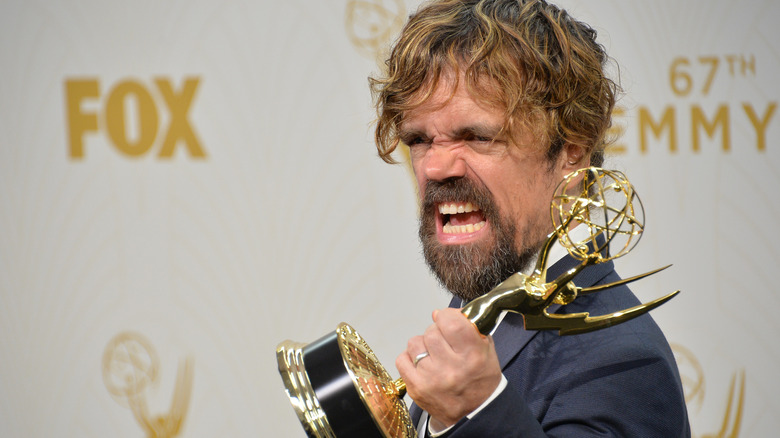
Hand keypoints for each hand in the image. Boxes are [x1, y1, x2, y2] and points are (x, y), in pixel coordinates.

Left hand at [396, 308, 502, 428]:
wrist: (475, 413)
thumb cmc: (480, 380)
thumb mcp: (486, 350)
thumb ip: (467, 327)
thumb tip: (440, 313)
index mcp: (473, 355)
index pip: (451, 322)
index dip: (446, 316)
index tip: (446, 319)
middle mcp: (452, 367)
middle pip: (431, 331)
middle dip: (436, 332)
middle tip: (444, 343)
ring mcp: (432, 379)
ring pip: (415, 343)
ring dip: (423, 345)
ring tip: (433, 355)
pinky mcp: (417, 388)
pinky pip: (402, 359)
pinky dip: (410, 358)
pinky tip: (422, 364)